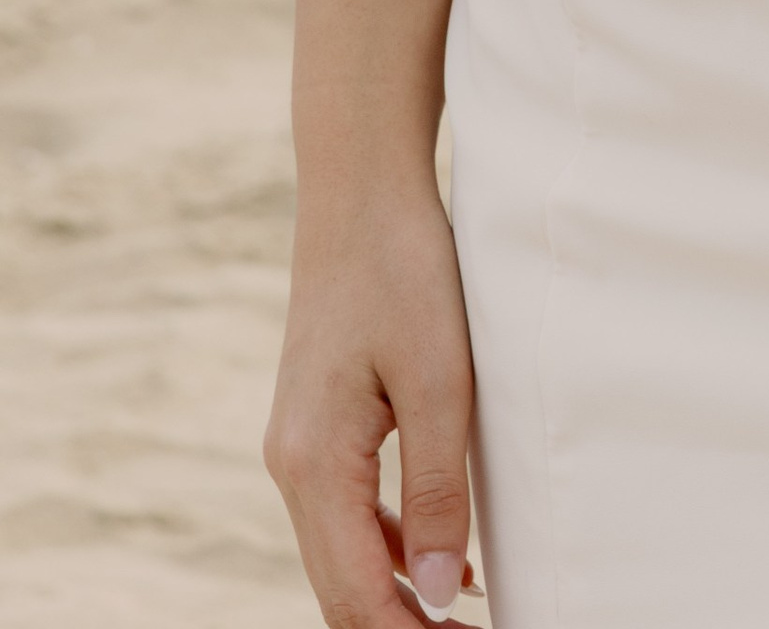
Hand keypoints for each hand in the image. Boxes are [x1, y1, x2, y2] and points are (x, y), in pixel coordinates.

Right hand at [266, 187, 476, 623]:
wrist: (361, 191)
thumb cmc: (406, 270)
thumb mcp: (441, 380)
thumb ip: (440, 491)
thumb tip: (442, 599)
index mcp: (313, 463)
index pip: (356, 595)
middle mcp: (292, 466)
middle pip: (342, 589)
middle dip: (404, 628)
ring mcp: (299, 447)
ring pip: (342, 556)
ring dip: (399, 595)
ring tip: (469, 620)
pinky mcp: (319, 427)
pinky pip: (349, 514)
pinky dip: (391, 548)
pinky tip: (447, 556)